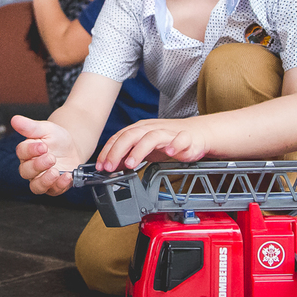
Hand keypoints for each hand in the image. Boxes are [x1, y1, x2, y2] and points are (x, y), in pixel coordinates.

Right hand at [12, 115, 80, 195]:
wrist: (73, 148)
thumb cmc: (56, 138)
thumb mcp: (45, 129)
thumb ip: (30, 126)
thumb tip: (15, 119)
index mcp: (26, 152)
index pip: (21, 153)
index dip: (30, 150)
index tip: (42, 145)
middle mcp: (31, 167)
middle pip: (26, 171)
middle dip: (38, 165)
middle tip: (51, 157)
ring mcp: (42, 178)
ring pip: (36, 186)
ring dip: (45, 180)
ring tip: (55, 171)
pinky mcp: (54, 187)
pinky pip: (53, 190)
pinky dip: (60, 185)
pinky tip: (67, 176)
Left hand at [95, 117, 209, 172]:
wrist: (195, 133)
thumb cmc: (167, 141)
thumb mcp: (144, 148)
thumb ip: (128, 155)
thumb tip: (111, 165)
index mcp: (139, 130)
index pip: (119, 137)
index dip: (108, 151)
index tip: (100, 166)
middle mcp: (151, 129)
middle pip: (130, 135)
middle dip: (117, 151)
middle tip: (110, 167)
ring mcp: (168, 133)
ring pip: (151, 137)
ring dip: (139, 150)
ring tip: (131, 164)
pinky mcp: (185, 138)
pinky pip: (180, 139)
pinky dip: (174, 145)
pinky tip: (168, 153)